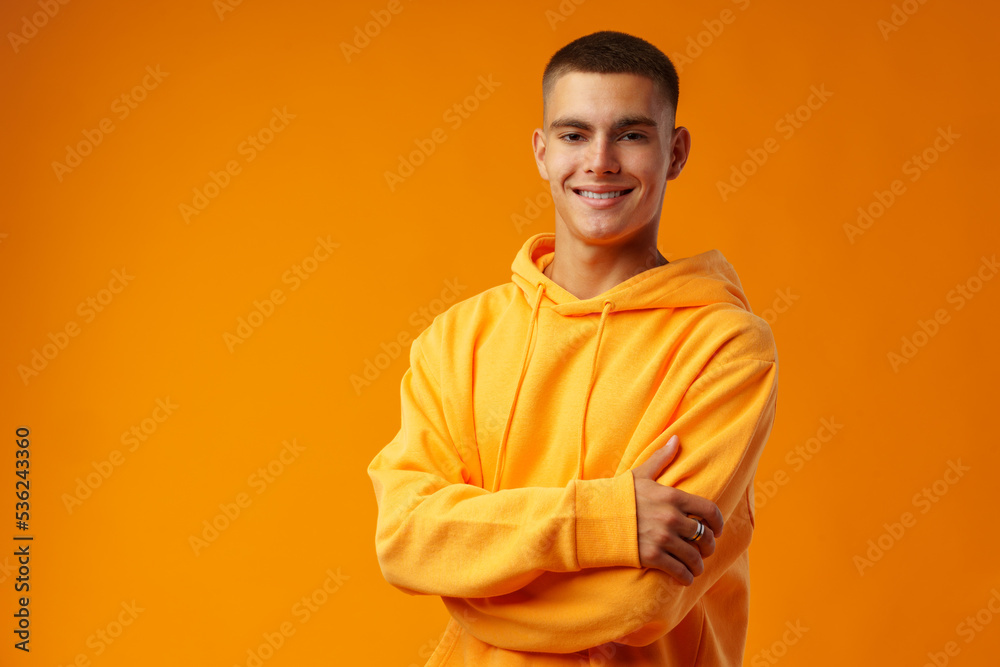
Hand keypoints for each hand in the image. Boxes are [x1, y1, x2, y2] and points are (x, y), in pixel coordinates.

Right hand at [632, 435, 723, 584]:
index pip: (710, 511)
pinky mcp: (652, 557)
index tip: (717, 530)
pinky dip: (685, 577)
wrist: (593, 517)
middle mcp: (671, 518)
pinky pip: (680, 572)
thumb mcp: (641, 474)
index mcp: (672, 497)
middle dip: (708, 546)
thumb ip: (661, 458)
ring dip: (697, 564)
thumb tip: (676, 438)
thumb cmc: (617, 495)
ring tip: (694, 566)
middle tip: (704, 550)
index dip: (718, 524)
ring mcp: (663, 538)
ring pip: (694, 558)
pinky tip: (684, 577)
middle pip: (705, 537)